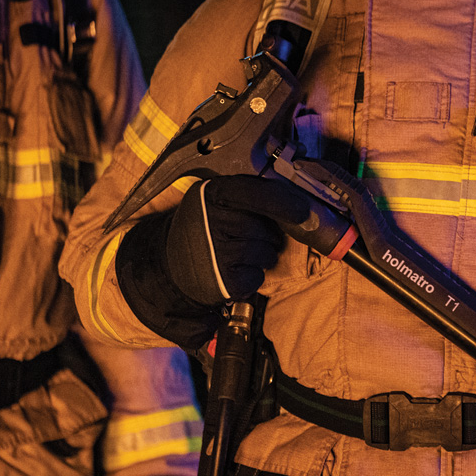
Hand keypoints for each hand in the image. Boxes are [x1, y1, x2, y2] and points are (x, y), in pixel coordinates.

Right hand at [116, 174, 302, 347]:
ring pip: (265, 253)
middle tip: (246, 237)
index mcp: (211, 194)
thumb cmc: (206, 230)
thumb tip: (303, 211)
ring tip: (236, 254)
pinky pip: (257, 277)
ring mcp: (215, 252)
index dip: (284, 203)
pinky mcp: (221, 281)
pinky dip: (252, 276)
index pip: (256, 193)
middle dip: (267, 236)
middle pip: (266, 229)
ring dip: (261, 256)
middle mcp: (210, 220)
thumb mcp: (219, 203)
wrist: (171, 266)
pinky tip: (232, 270)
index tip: (304, 212)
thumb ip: (253, 197)